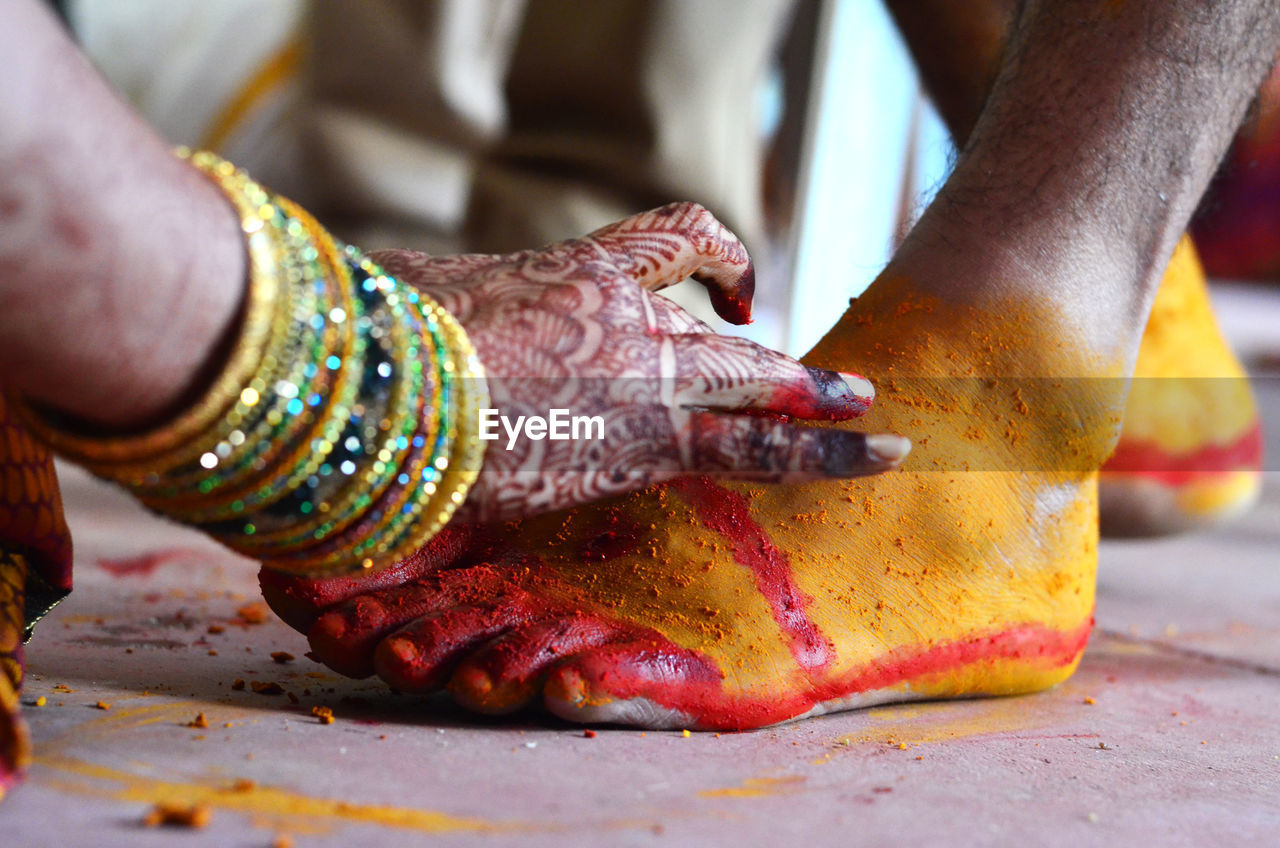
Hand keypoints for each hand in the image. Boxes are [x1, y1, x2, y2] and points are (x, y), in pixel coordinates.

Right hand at [379, 202, 908, 521]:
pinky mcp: (632, 458)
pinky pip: (728, 464)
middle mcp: (635, 331)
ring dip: (827, 436)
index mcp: (587, 274)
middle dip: (806, 376)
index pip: (678, 241)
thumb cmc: (389, 332)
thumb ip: (460, 302)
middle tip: (857, 394)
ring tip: (884, 445)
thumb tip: (422, 303)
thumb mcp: (431, 289)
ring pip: (764, 414)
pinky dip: (781, 468)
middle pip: (746, 349)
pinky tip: (801, 486)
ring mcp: (644, 395)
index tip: (742, 285)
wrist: (394, 387)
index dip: (722, 254)